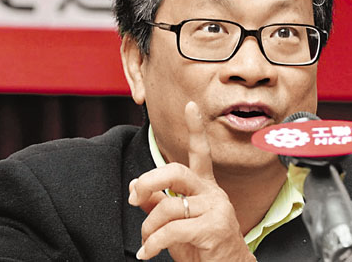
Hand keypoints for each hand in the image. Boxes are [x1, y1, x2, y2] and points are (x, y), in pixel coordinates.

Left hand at [128, 101, 255, 260]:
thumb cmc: (203, 249)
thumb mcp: (178, 225)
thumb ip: (160, 205)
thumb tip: (137, 189)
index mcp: (205, 187)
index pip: (200, 151)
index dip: (195, 128)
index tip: (190, 105)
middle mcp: (213, 193)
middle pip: (176, 171)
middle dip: (149, 180)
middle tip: (135, 197)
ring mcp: (216, 209)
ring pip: (168, 206)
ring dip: (148, 228)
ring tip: (145, 244)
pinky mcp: (214, 228)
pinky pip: (172, 230)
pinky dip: (153, 244)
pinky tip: (148, 253)